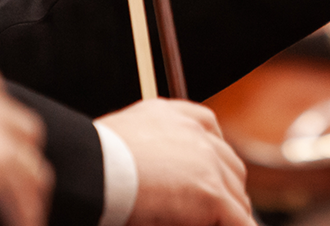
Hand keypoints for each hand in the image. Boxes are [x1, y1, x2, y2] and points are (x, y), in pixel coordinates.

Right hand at [96, 99, 254, 225]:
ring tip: (217, 223)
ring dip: (229, 213)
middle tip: (217, 212)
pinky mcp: (212, 193)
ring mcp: (208, 161)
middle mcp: (196, 132)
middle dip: (225, 189)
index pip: (208, 128)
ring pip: (236, 194)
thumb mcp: (122, 137)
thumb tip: (151, 174)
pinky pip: (238, 220)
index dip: (213, 156)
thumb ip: (148, 146)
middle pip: (230, 165)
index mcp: (172, 114)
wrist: (91, 171)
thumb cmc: (92, 162)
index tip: (212, 175)